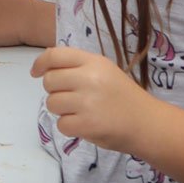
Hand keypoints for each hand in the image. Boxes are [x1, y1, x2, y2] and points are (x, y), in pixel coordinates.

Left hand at [31, 47, 159, 153]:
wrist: (147, 123)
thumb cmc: (123, 96)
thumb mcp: (104, 71)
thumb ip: (77, 66)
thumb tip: (45, 66)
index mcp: (94, 62)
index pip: (55, 55)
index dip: (40, 64)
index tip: (36, 73)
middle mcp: (89, 79)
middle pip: (49, 81)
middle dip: (54, 91)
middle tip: (71, 97)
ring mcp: (88, 102)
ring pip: (52, 103)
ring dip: (62, 110)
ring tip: (81, 111)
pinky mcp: (87, 125)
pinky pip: (61, 124)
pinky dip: (70, 127)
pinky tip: (85, 124)